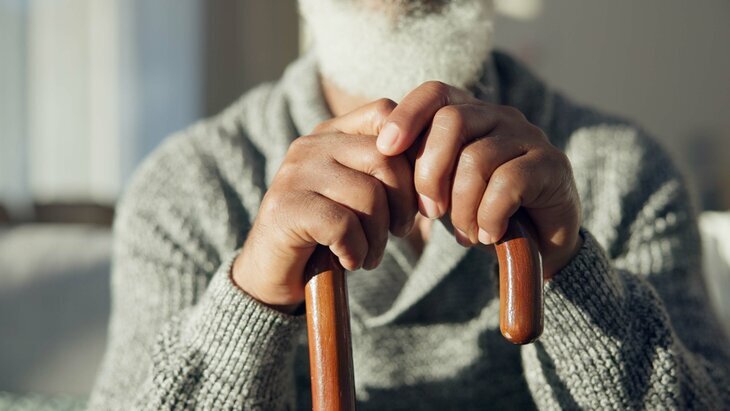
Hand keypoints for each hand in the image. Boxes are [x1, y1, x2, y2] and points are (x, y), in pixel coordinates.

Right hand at [233, 99, 416, 311]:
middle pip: (385, 157)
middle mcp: (310, 145)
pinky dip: (357, 251)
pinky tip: (348, 261)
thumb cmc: (329, 234)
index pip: (385, 113)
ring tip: (371, 255)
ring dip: (380, 237)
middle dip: (404, 203)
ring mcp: (294, 174)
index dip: (414, 151)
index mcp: (332, 134)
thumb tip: (440, 160)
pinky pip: (344, 225)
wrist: (274, 274)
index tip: (418, 195)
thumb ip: (389, 173)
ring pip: (369, 195)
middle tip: (399, 232)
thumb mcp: (362, 197)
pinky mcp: (286, 208)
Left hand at [376, 81, 581, 277]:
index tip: (385, 149)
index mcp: (469, 114)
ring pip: (476, 158)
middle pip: (451, 121)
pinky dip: (489, 216)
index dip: (407, 115)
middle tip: (429, 212)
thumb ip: (417, 169)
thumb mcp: (442, 189)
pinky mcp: (552, 165)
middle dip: (429, 172)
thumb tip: (380, 154)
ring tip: (465, 232)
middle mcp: (500, 116)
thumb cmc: (480, 210)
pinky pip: (507, 184)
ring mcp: (528, 137)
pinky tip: (489, 234)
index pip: (434, 92)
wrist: (538, 243)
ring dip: (461, 206)